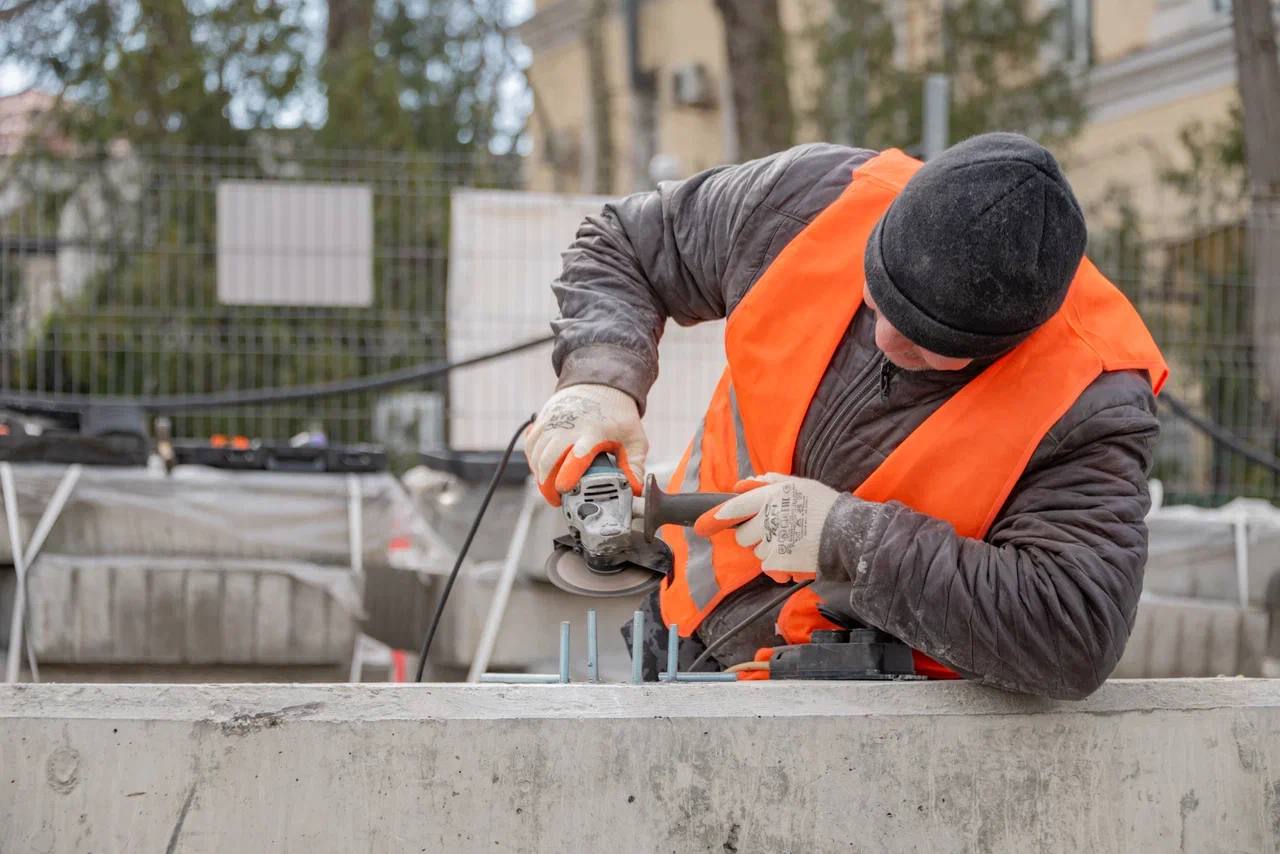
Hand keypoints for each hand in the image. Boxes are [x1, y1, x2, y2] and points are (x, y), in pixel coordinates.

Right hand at [525, 384, 647, 505]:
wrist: (600, 383)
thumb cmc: (617, 414)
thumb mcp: (634, 438)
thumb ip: (634, 466)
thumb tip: (634, 490)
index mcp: (594, 432)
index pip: (577, 457)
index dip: (568, 476)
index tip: (564, 490)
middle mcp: (569, 426)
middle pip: (548, 459)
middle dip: (548, 485)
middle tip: (558, 500)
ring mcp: (553, 422)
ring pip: (535, 454)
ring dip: (539, 475)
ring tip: (551, 488)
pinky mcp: (542, 420)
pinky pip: (529, 445)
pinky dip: (532, 461)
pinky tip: (542, 470)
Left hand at [694, 474, 839, 575]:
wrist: (848, 531)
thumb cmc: (825, 506)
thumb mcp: (799, 485)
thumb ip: (769, 483)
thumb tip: (743, 484)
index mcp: (770, 496)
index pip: (734, 507)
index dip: (714, 518)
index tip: (700, 526)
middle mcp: (767, 518)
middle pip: (743, 535)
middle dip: (753, 536)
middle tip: (775, 533)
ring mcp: (772, 542)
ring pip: (757, 553)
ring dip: (770, 551)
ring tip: (794, 544)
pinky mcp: (779, 562)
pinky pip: (770, 569)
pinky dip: (781, 568)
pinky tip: (797, 559)